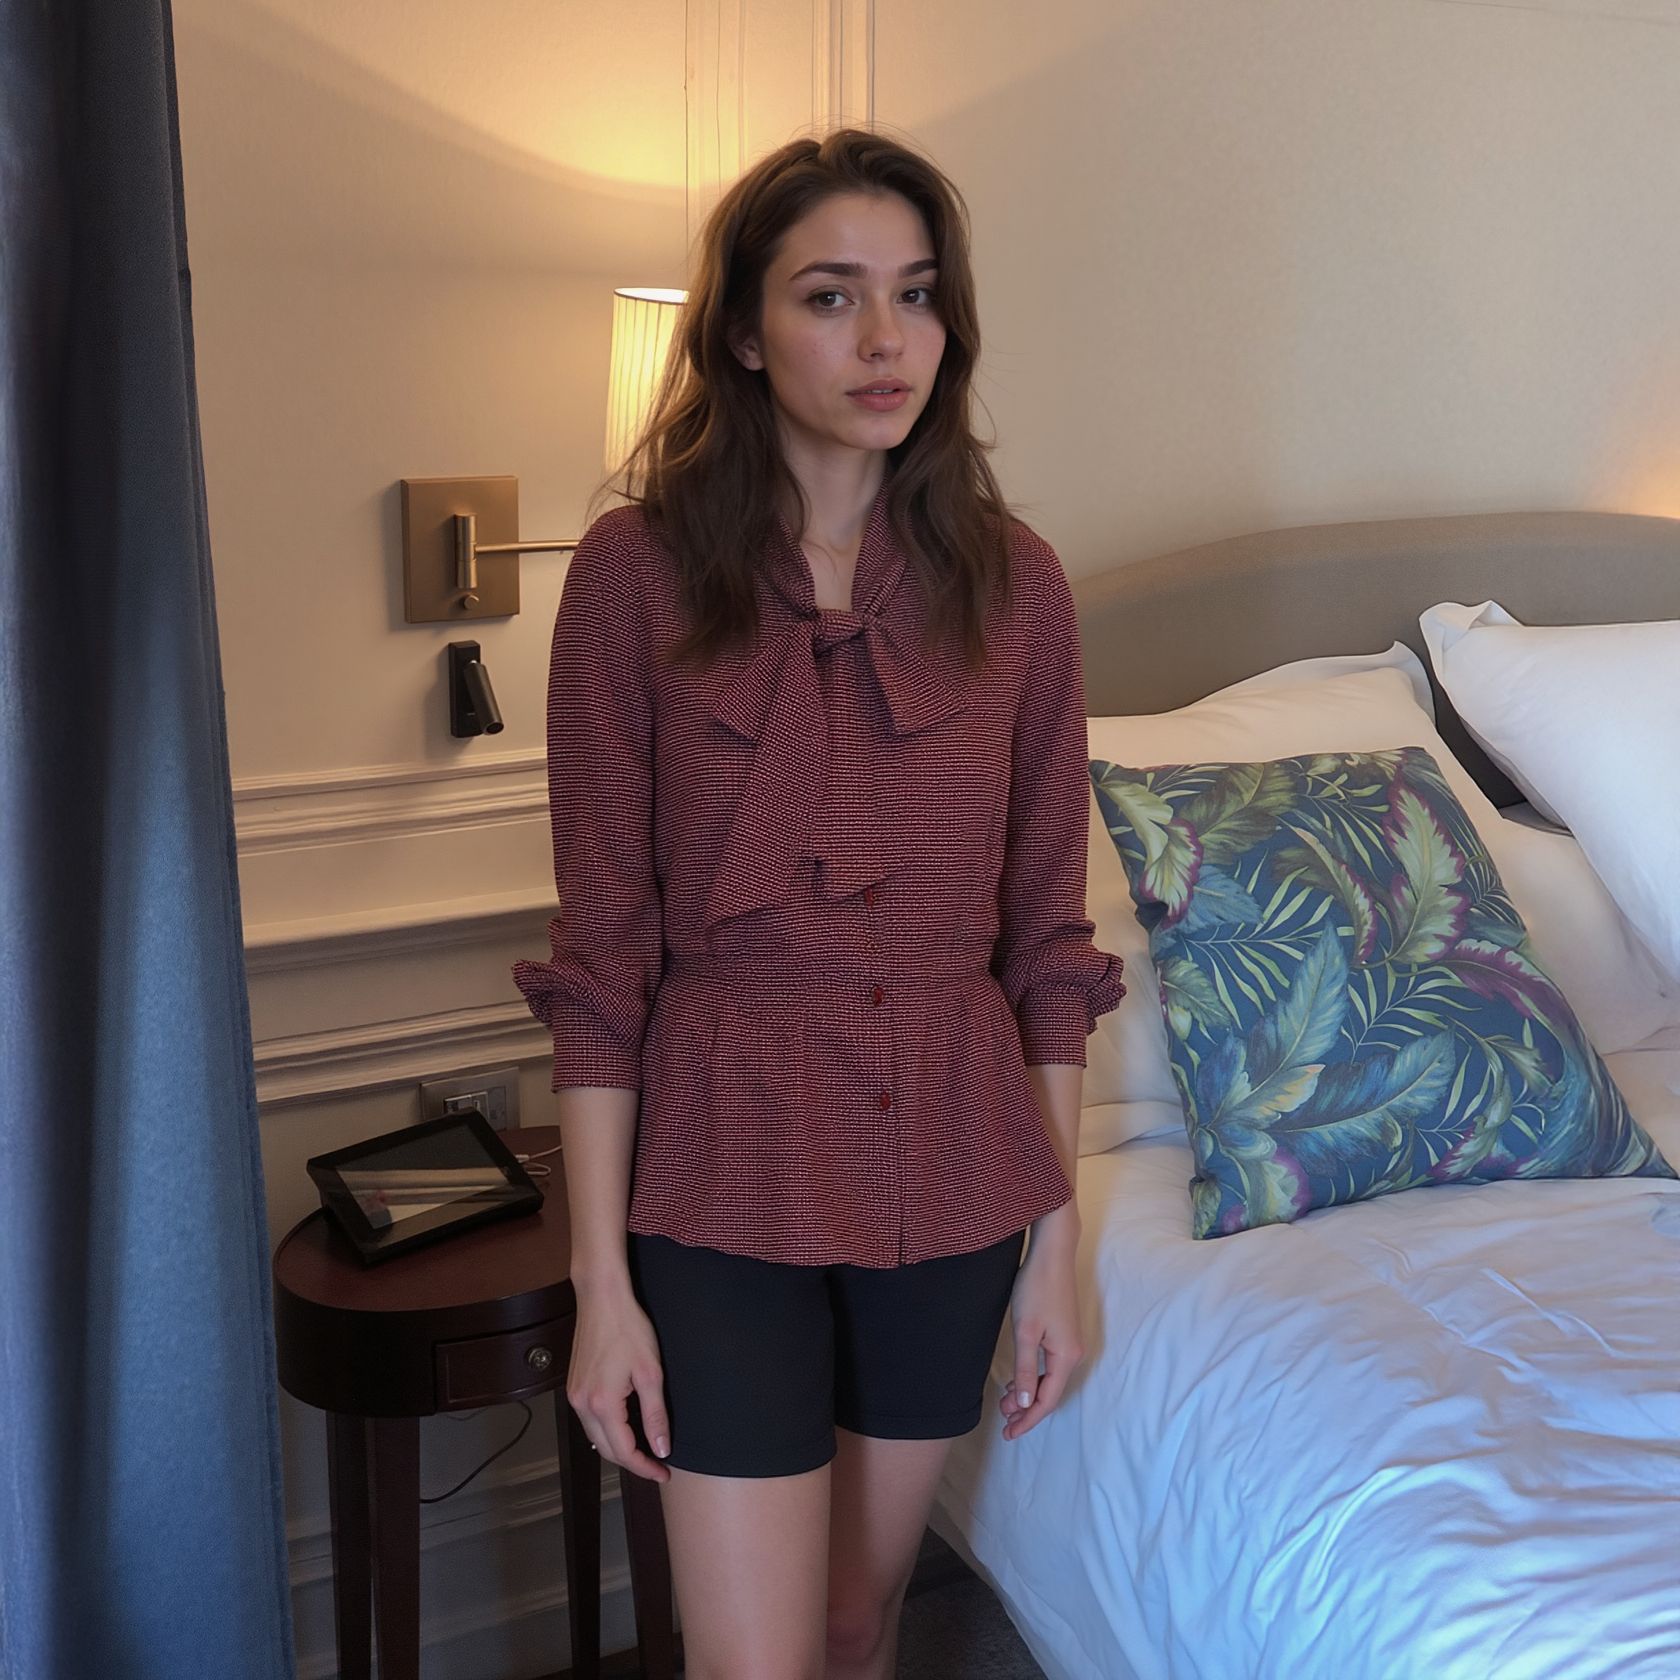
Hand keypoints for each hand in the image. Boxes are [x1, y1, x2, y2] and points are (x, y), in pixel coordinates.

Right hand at [566, 1277, 671, 1481]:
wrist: (602, 1298)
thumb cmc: (627, 1328)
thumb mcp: (650, 1373)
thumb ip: (655, 1415)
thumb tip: (662, 1448)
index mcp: (602, 1404)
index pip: (624, 1451)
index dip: (645, 1467)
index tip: (664, 1471)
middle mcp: (582, 1404)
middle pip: (606, 1450)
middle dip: (632, 1462)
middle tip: (658, 1464)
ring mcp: (574, 1395)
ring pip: (596, 1437)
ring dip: (619, 1448)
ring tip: (644, 1449)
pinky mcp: (574, 1386)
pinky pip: (589, 1421)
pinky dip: (607, 1430)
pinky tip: (624, 1427)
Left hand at [999, 1207, 1083, 1440]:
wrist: (1052, 1255)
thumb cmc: (1036, 1290)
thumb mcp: (1025, 1332)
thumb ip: (1026, 1370)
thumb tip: (1026, 1405)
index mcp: (1066, 1358)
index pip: (1047, 1401)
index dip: (1027, 1420)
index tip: (1007, 1433)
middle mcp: (1074, 1354)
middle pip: (1049, 1392)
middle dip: (1026, 1408)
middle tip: (1002, 1418)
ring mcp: (1071, 1344)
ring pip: (1048, 1379)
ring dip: (1028, 1392)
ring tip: (1006, 1400)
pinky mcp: (1064, 1333)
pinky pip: (1049, 1365)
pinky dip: (1033, 1376)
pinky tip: (1019, 1378)